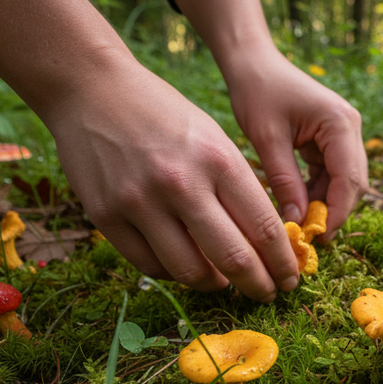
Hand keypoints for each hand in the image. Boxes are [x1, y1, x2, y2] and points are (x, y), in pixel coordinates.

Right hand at [0, 0, 297, 298]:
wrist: (92, 89)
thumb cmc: (163, 114)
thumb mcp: (213, 138)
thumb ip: (236, 188)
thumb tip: (263, 244)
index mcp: (218, 160)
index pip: (265, 228)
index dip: (283, 262)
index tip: (290, 277)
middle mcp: (181, 184)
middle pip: (234, 258)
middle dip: (259, 285)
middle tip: (268, 294)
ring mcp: (140, 202)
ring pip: (191, 272)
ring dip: (215, 285)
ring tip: (224, 281)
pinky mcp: (106, 216)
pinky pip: (150, 265)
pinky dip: (175, 273)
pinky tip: (186, 266)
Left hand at [224, 48, 366, 237]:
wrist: (253, 63)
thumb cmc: (257, 92)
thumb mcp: (267, 139)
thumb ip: (285, 181)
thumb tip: (297, 222)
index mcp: (341, 123)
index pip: (349, 179)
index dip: (336, 213)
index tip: (317, 238)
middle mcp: (350, 128)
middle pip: (353, 183)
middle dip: (333, 212)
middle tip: (308, 238)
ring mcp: (343, 134)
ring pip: (343, 182)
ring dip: (324, 204)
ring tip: (299, 225)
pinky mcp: (331, 140)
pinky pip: (330, 174)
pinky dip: (316, 192)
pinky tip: (296, 206)